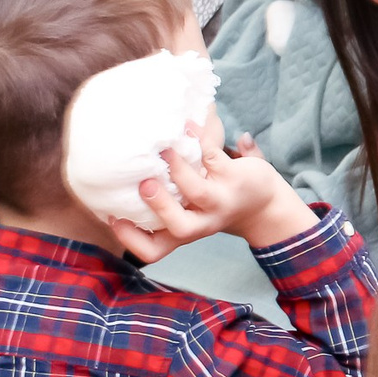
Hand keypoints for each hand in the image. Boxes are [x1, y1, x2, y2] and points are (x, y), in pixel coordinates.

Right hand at [103, 125, 318, 260]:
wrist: (266, 206)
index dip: (131, 240)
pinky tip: (188, 125)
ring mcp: (220, 200)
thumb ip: (157, 212)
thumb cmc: (214, 207)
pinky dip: (200, 138)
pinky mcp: (233, 176)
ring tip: (164, 150)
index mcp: (184, 231)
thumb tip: (110, 205)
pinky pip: (213, 157)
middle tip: (144, 185)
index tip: (113, 217)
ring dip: (179, 169)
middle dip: (160, 207)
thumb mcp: (190, 215)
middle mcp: (202, 221)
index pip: (154, 251)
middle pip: (180, 228)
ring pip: (198, 192)